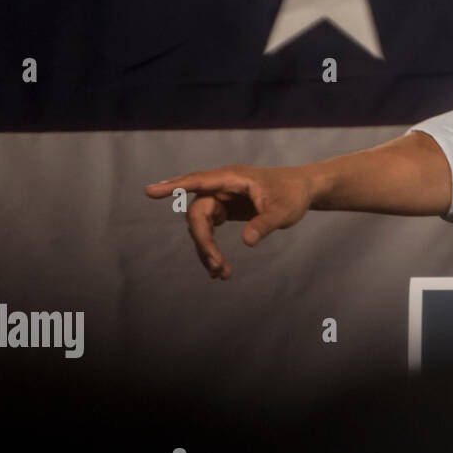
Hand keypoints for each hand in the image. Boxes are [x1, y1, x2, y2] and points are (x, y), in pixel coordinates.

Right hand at [144, 165, 315, 278]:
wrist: (302, 190)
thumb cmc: (293, 194)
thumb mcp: (285, 211)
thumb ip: (266, 224)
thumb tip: (247, 241)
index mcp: (232, 178)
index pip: (197, 181)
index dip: (174, 187)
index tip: (150, 192)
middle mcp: (221, 186)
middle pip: (198, 213)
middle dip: (203, 241)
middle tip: (217, 267)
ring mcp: (220, 198)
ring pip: (201, 226)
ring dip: (207, 250)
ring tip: (222, 274)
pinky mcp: (223, 210)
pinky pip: (209, 230)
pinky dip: (212, 249)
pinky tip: (220, 269)